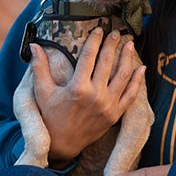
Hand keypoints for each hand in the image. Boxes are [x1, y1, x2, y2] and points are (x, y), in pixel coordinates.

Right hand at [30, 27, 145, 166]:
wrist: (62, 146)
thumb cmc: (50, 117)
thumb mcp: (42, 93)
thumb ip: (39, 68)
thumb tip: (33, 46)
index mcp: (78, 88)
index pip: (89, 56)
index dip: (95, 40)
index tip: (99, 29)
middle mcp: (95, 96)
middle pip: (107, 62)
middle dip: (112, 44)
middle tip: (116, 32)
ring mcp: (108, 106)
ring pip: (122, 76)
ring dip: (127, 58)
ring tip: (130, 44)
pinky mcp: (115, 115)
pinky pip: (131, 95)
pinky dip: (137, 81)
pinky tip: (141, 68)